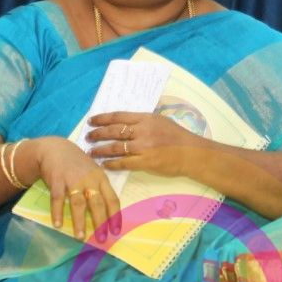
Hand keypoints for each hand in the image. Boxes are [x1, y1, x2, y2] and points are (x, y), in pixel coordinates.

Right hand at [27, 137, 120, 240]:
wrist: (55, 149)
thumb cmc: (78, 164)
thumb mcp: (93, 172)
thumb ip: (99, 189)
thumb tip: (106, 213)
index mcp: (101, 178)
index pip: (112, 199)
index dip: (115, 215)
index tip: (117, 231)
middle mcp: (89, 180)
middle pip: (97, 203)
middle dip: (100, 222)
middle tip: (101, 239)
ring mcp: (73, 180)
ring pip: (78, 203)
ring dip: (79, 221)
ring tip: (80, 237)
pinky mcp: (57, 180)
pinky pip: (57, 199)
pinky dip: (57, 212)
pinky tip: (58, 224)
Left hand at [86, 111, 202, 177]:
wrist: (193, 153)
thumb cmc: (179, 137)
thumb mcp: (162, 121)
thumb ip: (144, 121)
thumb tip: (126, 121)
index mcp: (147, 118)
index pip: (119, 116)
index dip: (102, 118)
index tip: (91, 121)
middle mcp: (144, 131)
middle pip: (114, 131)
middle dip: (97, 134)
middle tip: (88, 137)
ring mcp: (144, 147)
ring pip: (116, 147)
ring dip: (101, 150)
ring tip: (91, 152)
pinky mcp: (145, 162)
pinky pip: (123, 162)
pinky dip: (112, 163)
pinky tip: (104, 164)